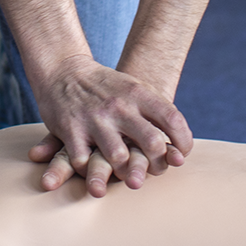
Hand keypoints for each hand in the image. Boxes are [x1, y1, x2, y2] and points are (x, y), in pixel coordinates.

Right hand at [26, 55, 193, 196]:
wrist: (62, 69)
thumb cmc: (104, 85)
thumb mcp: (133, 87)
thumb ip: (156, 110)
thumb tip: (182, 142)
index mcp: (137, 93)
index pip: (172, 119)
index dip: (183, 141)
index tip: (181, 155)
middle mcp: (118, 106)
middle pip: (151, 143)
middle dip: (158, 164)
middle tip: (156, 170)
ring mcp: (94, 120)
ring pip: (119, 159)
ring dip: (126, 173)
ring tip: (127, 175)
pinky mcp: (71, 131)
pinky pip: (85, 163)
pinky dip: (91, 172)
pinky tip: (94, 169)